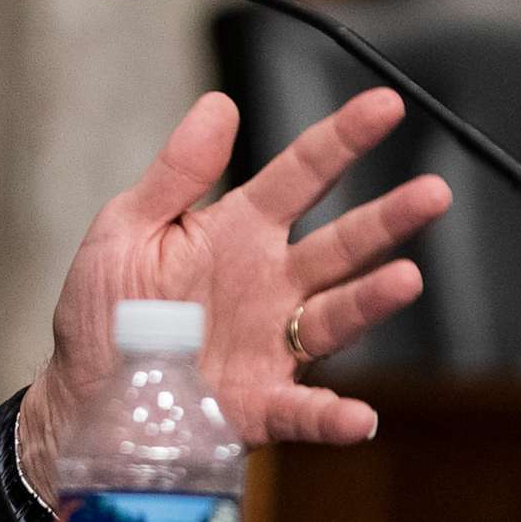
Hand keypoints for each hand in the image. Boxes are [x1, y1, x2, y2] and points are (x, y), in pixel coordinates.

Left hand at [17, 89, 449, 494]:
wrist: (86, 399)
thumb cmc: (108, 312)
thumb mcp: (125, 229)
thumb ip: (176, 173)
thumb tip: (219, 104)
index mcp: (237, 232)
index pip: (301, 175)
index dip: (343, 139)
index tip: (387, 104)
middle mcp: (269, 284)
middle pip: (340, 244)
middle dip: (387, 218)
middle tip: (434, 192)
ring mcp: (272, 345)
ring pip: (335, 316)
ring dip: (372, 300)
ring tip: (407, 278)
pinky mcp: (261, 405)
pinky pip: (303, 411)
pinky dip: (333, 417)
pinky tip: (358, 417)